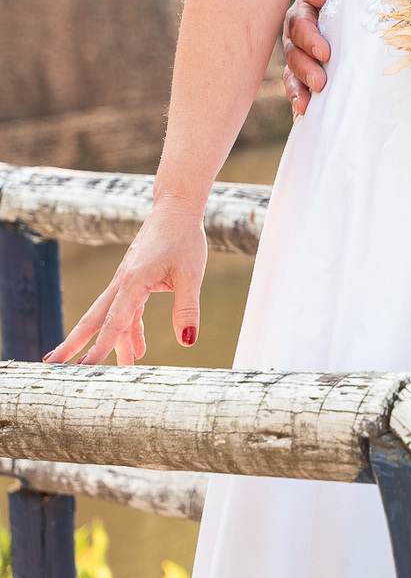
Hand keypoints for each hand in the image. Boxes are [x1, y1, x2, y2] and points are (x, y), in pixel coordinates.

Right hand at [43, 199, 207, 366]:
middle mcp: (122, 282)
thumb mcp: (191, 275)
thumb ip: (187, 309)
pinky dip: (131, 328)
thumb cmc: (184, 238)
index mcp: (133, 281)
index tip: (85, 367)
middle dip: (74, 343)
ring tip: (120, 370)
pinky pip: (127, 309)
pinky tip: (139, 347)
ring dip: (114, 342)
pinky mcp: (134, 279)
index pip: (114, 321)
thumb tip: (187, 341)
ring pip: (112, 316)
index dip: (101, 346)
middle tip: (53, 366)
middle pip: (95, 318)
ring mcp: (126, 281)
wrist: (177, 207)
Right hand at [283, 0, 331, 116]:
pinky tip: (301, 117)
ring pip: (291, 73)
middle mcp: (294, 35)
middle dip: (305, 69)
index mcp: (302, 12)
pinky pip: (296, 87)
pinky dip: (298, 100)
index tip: (325, 53)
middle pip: (293, 53)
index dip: (310, 39)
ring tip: (306, 106)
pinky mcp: (303, 71)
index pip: (300, 25)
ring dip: (298, 90)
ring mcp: (297, 54)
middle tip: (319, 83)